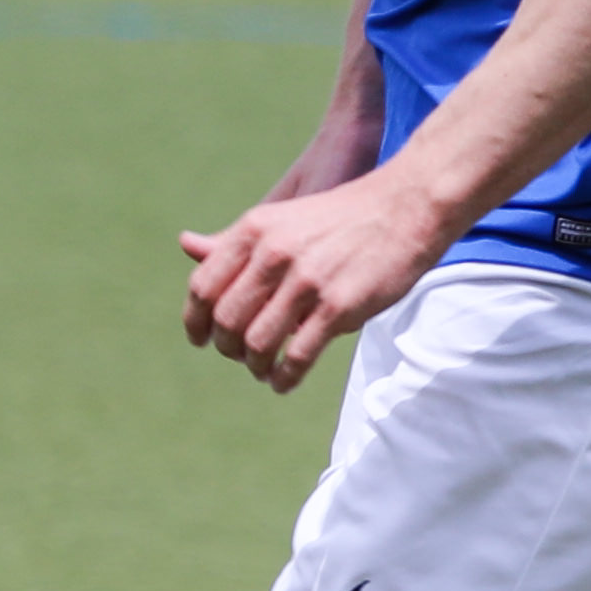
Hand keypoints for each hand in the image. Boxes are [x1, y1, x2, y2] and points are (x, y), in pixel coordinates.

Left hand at [177, 169, 449, 390]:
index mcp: (254, 230)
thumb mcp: (280, 219)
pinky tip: (284, 382)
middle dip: (227, 348)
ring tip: (263, 370)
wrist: (405, 208)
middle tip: (239, 356)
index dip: (195, 321)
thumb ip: (234, 241)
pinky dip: (284, 377)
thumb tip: (185, 245)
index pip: (203, 287)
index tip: (200, 338)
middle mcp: (275, 254)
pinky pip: (298, 356)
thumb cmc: (340, 218)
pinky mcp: (338, 307)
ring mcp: (307, 282)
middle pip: (226, 321)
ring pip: (258, 344)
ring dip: (255, 366)